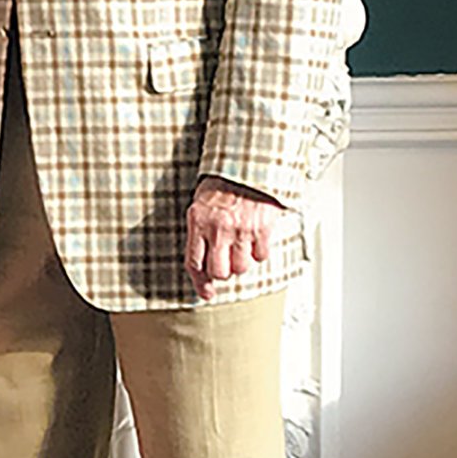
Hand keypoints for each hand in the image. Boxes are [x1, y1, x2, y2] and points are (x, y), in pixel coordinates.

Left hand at [186, 175, 284, 294]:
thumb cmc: (223, 183)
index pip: (194, 262)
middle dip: (223, 272)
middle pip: (219, 272)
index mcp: (198, 222)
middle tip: (227, 262)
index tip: (206, 293)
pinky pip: (261, 256)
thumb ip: (199, 231)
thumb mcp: (200, 204)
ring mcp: (241, 229)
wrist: (248, 164)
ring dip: (242, 263)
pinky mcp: (262, 228)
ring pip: (241, 268)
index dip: (200, 282)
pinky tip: (256, 240)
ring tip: (242, 248)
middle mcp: (218, 228)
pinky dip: (260, 252)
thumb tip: (202, 260)